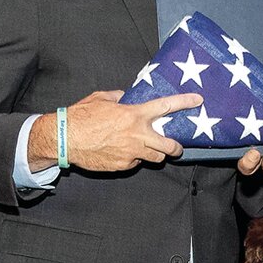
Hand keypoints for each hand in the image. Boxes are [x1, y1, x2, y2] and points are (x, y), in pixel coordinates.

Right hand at [30, 90, 201, 170]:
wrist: (64, 138)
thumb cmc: (81, 117)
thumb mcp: (101, 98)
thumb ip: (119, 97)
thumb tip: (126, 96)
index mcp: (134, 115)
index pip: (166, 107)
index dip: (184, 102)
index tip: (198, 100)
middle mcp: (138, 135)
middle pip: (169, 146)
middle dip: (176, 148)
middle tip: (176, 147)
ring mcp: (132, 152)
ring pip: (156, 158)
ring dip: (155, 154)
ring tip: (147, 149)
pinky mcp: (123, 165)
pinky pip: (135, 163)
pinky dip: (133, 159)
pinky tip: (122, 153)